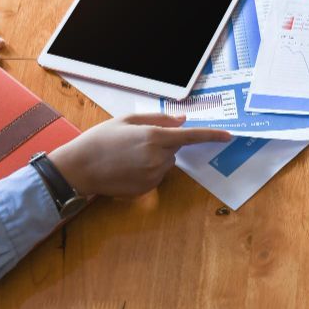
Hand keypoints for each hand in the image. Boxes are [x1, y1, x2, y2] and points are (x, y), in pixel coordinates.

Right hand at [49, 113, 231, 196]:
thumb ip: (158, 119)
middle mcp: (157, 157)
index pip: (191, 136)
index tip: (228, 136)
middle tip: (135, 142)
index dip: (211, 135)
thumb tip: (182, 120)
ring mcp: (153, 175)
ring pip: (166, 163)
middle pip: (175, 149)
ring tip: (127, 155)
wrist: (79, 168)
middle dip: (162, 144)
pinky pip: (157, 176)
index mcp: (153, 137)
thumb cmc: (100, 140)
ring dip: (155, 158)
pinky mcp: (147, 189)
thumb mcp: (127, 120)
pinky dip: (147, 171)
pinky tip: (127, 168)